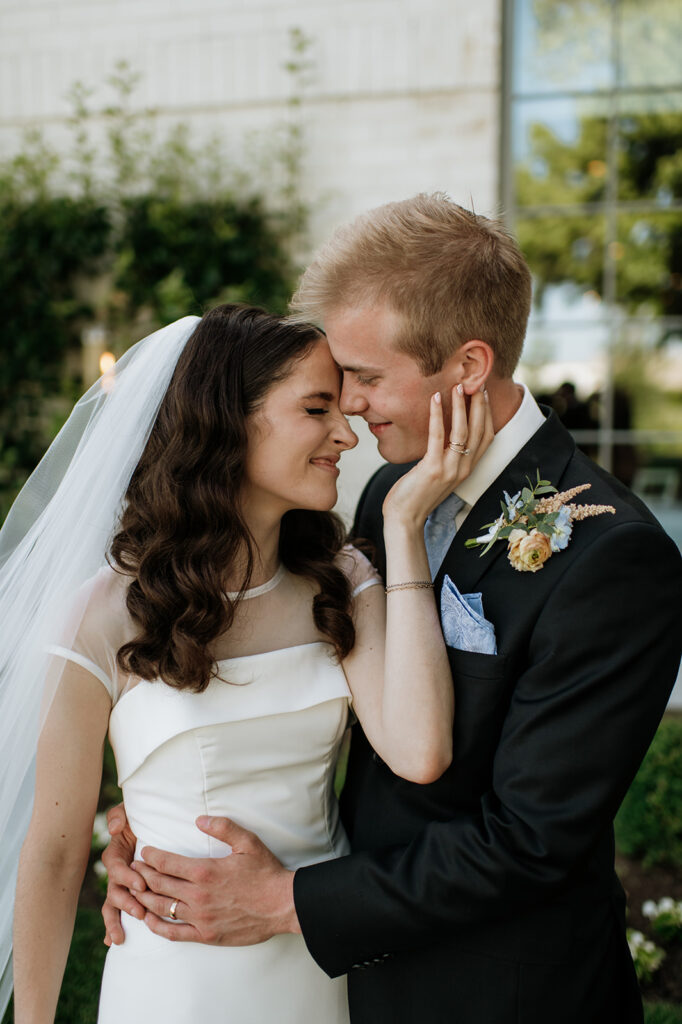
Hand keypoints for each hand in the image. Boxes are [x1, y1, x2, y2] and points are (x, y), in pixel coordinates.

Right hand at [101, 802, 145, 945]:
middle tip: (139, 912)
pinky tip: (112, 942)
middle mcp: (116, 873)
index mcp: (115, 854)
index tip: (141, 884)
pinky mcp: (127, 893)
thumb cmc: (137, 817)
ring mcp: (120, 885)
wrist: (146, 824)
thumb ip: (118, 816)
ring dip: (117, 920)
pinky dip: (113, 927)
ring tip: (121, 936)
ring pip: (114, 906)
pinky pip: (117, 912)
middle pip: (115, 891)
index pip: (117, 868)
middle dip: (125, 903)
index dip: (127, 877)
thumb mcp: (128, 811)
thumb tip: (114, 828)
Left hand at [132, 815, 299, 944]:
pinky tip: (148, 919)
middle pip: (158, 884)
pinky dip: (156, 926)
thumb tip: (199, 819)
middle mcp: (198, 895)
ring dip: (143, 898)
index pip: (166, 862)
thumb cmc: (265, 872)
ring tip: (134, 890)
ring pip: (161, 908)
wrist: (282, 905)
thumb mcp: (248, 842)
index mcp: (205, 870)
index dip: (150, 856)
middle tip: (133, 868)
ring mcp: (200, 917)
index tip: (144, 852)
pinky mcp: (205, 935)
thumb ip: (222, 827)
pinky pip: (173, 933)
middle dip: (141, 875)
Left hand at [382, 385, 492, 527]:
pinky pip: (437, 437)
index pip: (487, 436)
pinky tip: (434, 399)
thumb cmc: (417, 494)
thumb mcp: (438, 473)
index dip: (488, 413)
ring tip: (458, 386)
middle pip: (480, 430)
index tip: (484, 393)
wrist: (405, 518)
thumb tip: (443, 434)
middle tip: (475, 382)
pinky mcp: (432, 468)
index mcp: (467, 469)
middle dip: (479, 404)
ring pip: (463, 431)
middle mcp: (463, 468)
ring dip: (461, 406)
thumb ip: (446, 456)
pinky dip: (438, 416)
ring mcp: (450, 469)